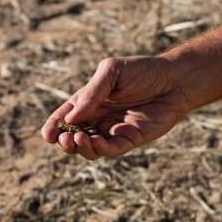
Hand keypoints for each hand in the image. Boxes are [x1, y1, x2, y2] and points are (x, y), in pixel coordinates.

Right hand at [40, 56, 191, 158]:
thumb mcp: (111, 72)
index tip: (47, 135)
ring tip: (80, 138)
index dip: (52, 128)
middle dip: (64, 141)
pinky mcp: (129, 140)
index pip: (63, 118)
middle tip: (65, 139)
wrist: (174, 80)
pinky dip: (99, 149)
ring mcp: (113, 130)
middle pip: (73, 137)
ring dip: (80, 148)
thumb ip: (92, 93)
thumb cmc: (143, 71)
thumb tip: (71, 119)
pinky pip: (110, 150)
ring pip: (89, 148)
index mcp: (88, 101)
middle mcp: (98, 118)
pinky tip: (94, 141)